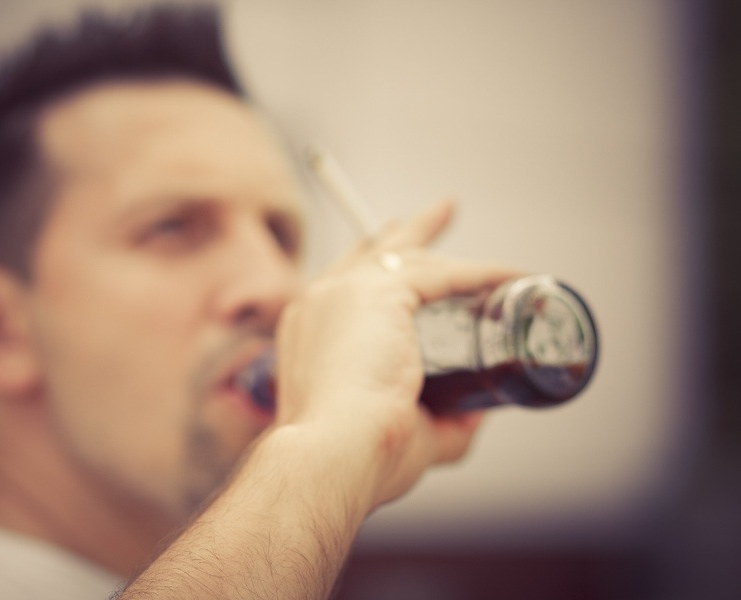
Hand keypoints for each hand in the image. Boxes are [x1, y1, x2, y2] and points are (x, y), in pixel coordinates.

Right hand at [272, 200, 515, 508]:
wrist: (331, 454)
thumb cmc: (355, 457)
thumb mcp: (404, 432)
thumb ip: (442, 422)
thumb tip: (477, 413)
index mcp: (310, 333)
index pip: (346, 285)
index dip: (378, 266)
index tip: (404, 255)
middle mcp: (319, 303)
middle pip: (371, 252)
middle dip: (404, 232)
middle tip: (434, 213)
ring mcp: (345, 293)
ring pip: (404, 255)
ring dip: (436, 236)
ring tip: (459, 216)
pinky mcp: (379, 295)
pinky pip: (439, 273)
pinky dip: (475, 273)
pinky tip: (505, 276)